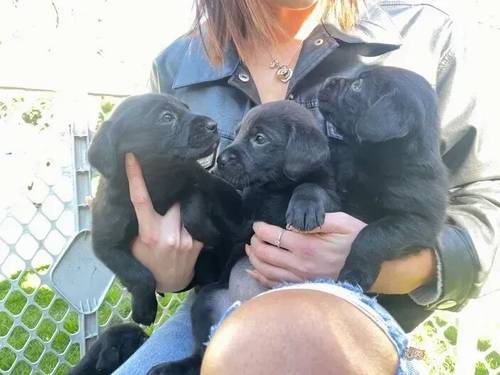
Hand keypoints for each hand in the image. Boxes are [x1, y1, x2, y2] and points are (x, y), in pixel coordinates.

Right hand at [125, 153, 203, 292]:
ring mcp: (186, 238)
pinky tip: (185, 229)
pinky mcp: (199, 241)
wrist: (171, 283)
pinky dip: (189, 220)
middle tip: (165, 208)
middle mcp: (169, 235)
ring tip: (175, 221)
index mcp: (148, 234)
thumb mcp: (128, 245)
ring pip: (184, 208)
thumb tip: (90, 198)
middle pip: (171, 201)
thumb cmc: (145, 262)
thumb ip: (117, 222)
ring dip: (180, 210)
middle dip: (169, 201)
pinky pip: (195, 219)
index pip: (140, 199)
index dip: (135, 176)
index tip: (132, 157)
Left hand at [246, 211, 435, 293]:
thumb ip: (315, 221)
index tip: (257, 224)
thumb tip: (291, 225)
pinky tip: (253, 271)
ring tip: (249, 250)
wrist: (374, 267)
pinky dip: (261, 278)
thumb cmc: (358, 241)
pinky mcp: (305, 287)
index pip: (274, 236)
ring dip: (254, 259)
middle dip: (255, 243)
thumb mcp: (341, 222)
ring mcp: (301, 279)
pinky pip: (276, 285)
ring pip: (268, 271)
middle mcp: (300, 265)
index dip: (261, 229)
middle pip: (266, 254)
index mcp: (307, 246)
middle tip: (253, 236)